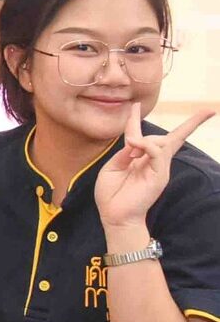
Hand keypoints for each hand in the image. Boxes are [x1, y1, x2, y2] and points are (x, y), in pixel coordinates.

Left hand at [95, 102, 213, 228]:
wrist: (115, 217)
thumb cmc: (111, 195)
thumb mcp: (112, 168)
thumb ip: (124, 153)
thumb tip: (135, 139)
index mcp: (138, 159)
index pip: (144, 135)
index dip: (136, 119)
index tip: (134, 104)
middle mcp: (153, 162)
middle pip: (173, 138)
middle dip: (192, 124)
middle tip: (209, 111)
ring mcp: (159, 168)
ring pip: (164, 142)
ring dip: (145, 138)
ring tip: (131, 143)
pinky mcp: (160, 175)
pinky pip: (157, 152)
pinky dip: (146, 144)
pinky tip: (135, 144)